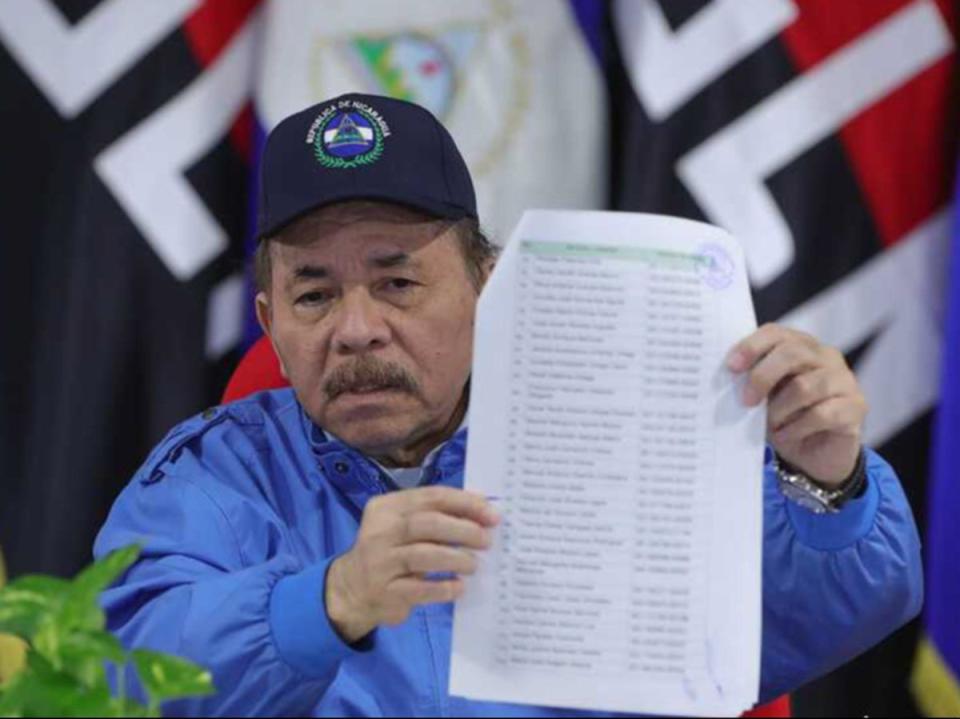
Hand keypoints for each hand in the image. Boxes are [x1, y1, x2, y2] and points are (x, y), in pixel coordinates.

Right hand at [325, 486, 498, 642]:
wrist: (352, 588)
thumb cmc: (390, 550)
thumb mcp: (403, 525)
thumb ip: (435, 514)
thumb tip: (483, 507)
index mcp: (387, 506)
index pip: (431, 497)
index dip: (465, 503)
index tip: (491, 515)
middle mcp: (380, 531)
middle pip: (427, 523)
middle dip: (462, 530)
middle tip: (486, 540)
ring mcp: (379, 562)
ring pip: (422, 555)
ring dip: (455, 558)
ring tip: (474, 564)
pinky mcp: (384, 592)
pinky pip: (419, 589)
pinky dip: (443, 588)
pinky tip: (459, 587)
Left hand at [727, 323, 866, 487]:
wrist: (816, 454)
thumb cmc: (785, 417)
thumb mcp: (763, 397)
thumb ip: (751, 381)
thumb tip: (726, 375)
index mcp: (800, 346)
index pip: (776, 333)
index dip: (752, 346)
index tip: (731, 367)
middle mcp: (826, 356)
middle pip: (792, 354)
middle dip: (762, 377)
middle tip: (745, 401)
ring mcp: (845, 380)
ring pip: (805, 387)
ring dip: (779, 410)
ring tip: (771, 425)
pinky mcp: (856, 406)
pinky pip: (821, 414)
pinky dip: (796, 428)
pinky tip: (786, 436)